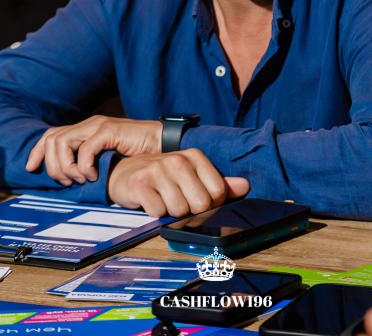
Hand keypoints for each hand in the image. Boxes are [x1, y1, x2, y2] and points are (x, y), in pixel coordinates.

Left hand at [25, 115, 162, 185]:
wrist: (161, 144)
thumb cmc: (136, 154)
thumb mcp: (106, 158)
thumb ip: (88, 161)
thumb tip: (68, 177)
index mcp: (85, 130)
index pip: (51, 135)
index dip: (37, 151)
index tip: (31, 168)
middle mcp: (88, 125)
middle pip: (52, 139)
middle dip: (52, 165)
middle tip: (67, 182)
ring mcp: (98, 126)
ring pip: (63, 142)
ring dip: (66, 166)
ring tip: (80, 179)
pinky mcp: (109, 130)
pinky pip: (85, 149)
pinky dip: (84, 166)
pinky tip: (93, 175)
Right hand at [107, 148, 249, 216]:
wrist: (125, 173)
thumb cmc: (164, 178)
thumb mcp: (192, 177)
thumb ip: (219, 183)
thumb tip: (245, 186)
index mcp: (194, 156)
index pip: (218, 193)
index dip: (209, 204)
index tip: (196, 199)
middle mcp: (177, 160)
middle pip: (200, 204)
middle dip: (190, 211)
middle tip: (178, 202)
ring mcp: (157, 170)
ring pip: (179, 211)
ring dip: (171, 214)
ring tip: (163, 201)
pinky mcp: (140, 184)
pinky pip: (159, 213)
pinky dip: (155, 214)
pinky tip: (150, 201)